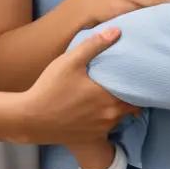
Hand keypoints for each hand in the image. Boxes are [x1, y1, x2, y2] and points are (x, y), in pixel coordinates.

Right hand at [18, 27, 140, 143]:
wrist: (30, 119)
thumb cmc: (50, 88)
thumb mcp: (70, 61)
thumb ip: (94, 45)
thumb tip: (117, 31)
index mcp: (108, 97)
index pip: (136, 93)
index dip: (139, 85)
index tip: (137, 77)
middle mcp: (110, 116)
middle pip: (131, 107)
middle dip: (132, 97)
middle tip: (128, 85)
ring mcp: (101, 129)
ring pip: (120, 118)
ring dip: (119, 109)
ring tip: (113, 97)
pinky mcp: (91, 138)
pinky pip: (108, 129)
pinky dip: (107, 120)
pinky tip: (97, 112)